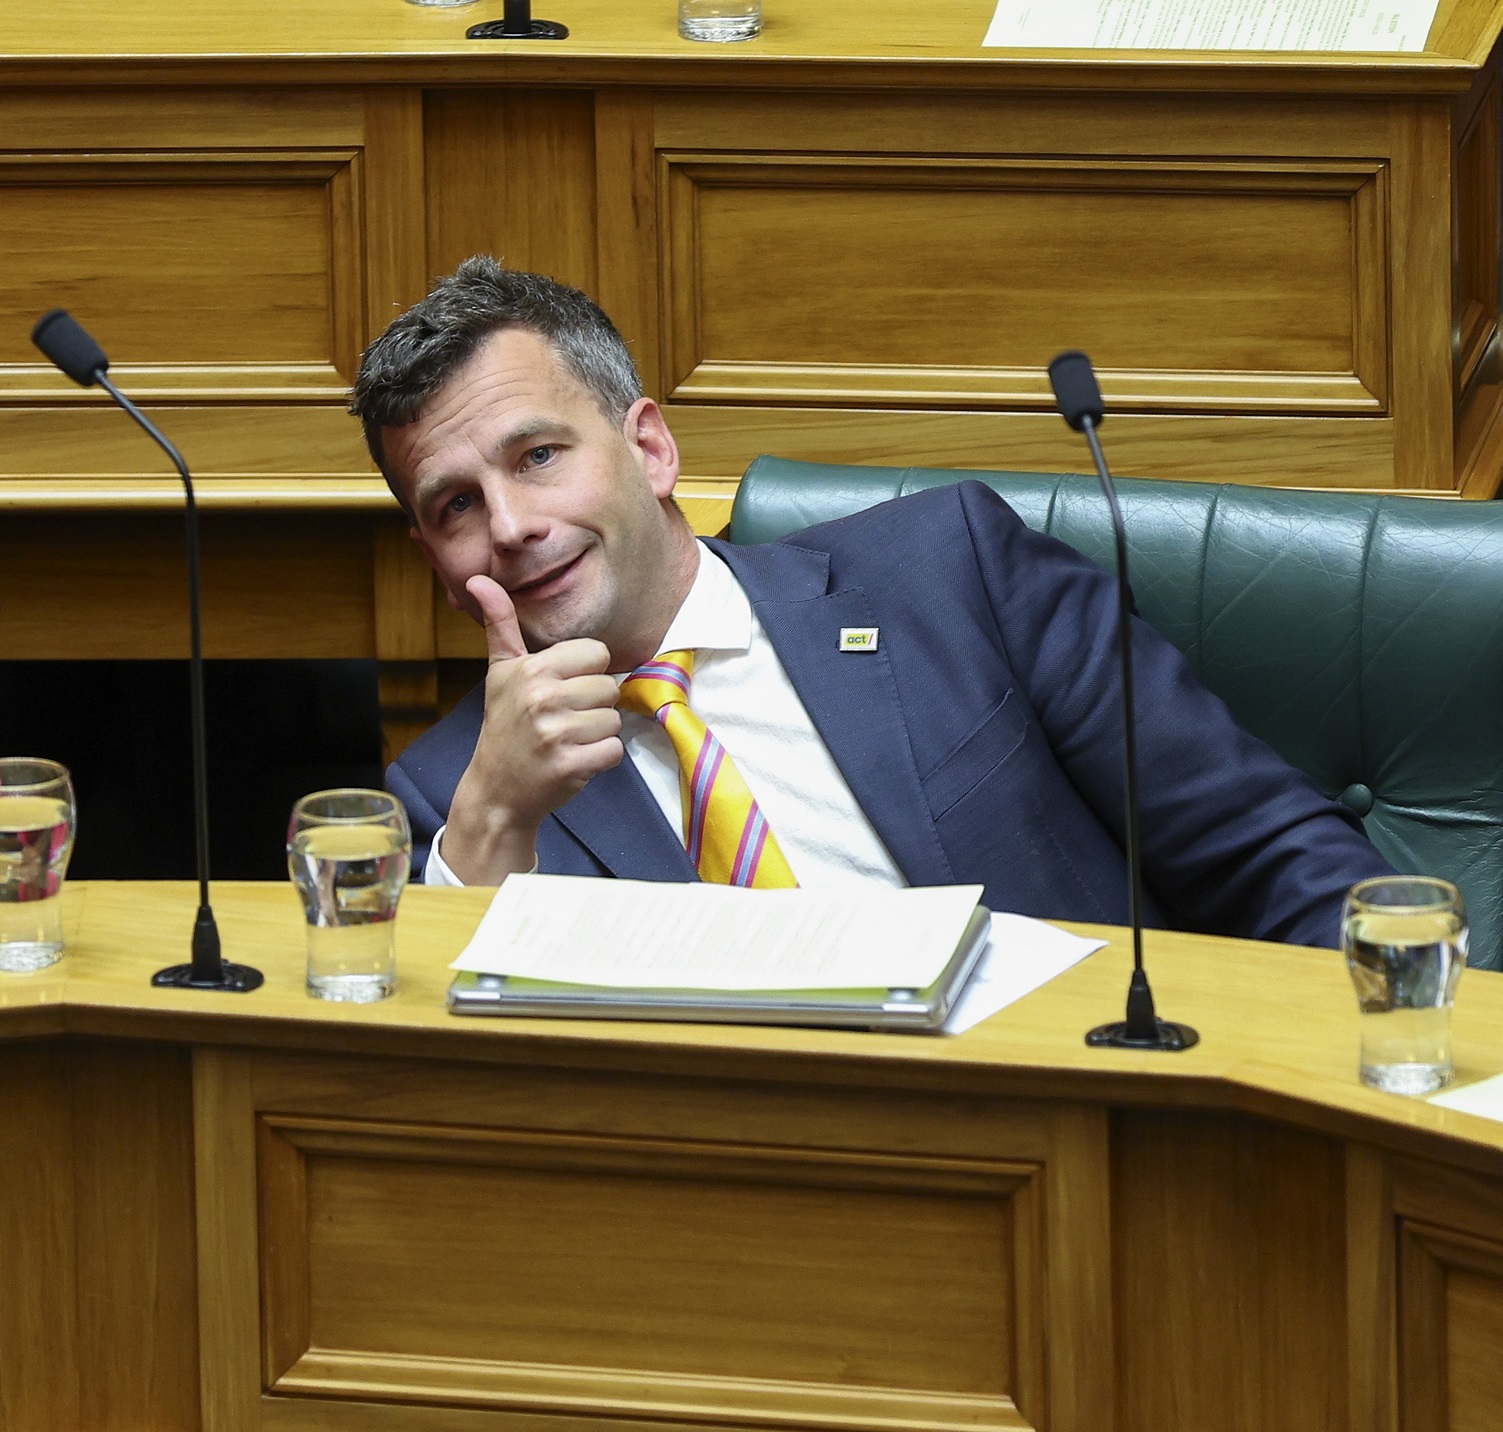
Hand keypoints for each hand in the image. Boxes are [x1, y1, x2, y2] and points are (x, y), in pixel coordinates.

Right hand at [440, 574, 622, 882]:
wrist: (496, 790)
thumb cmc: (504, 727)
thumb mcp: (500, 672)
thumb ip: (500, 624)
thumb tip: (479, 579)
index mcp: (531, 670)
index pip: (596, 654)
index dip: (586, 674)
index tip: (562, 690)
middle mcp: (543, 698)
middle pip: (608, 687)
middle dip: (592, 706)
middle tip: (562, 721)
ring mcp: (556, 733)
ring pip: (614, 720)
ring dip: (597, 734)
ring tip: (567, 741)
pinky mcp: (571, 766)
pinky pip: (614, 751)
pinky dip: (601, 759)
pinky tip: (574, 760)